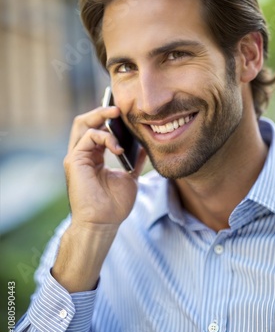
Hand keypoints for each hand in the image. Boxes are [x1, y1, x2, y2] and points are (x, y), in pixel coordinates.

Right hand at [64, 105, 146, 231]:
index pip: (98, 129)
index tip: (126, 113)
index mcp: (94, 158)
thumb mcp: (129, 178)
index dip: (109, 119)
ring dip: (100, 115)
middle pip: (86, 122)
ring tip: (117, 114)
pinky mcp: (74, 160)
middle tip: (119, 108)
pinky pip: (88, 137)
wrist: (102, 223)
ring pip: (82, 123)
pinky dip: (105, 137)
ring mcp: (76, 156)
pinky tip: (118, 147)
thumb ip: (134, 161)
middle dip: (102, 111)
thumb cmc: (114, 205)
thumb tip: (144, 148)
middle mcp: (82, 154)